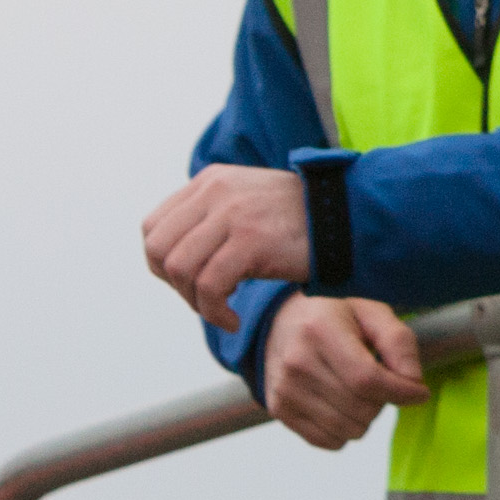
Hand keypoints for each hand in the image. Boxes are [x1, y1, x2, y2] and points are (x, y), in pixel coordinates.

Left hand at [141, 164, 312, 329]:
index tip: (190, 282)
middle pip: (158, 249)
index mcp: (210, 180)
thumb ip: (210, 217)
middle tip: (204, 300)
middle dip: (175, 286)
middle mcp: (216, 191)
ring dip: (195, 302)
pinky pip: (209, 286)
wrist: (346, 219)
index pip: (153, 227)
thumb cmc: (299, 222)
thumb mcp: (246, 203)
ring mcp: (232, 213)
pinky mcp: (250, 240)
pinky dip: (215, 313)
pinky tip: (232, 319)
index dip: (162, 263)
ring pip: (179, 269)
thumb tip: (170, 257)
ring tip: (221, 311)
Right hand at [262, 294, 429, 450]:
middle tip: (381, 382)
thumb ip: (399, 342)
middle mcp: (297, 362)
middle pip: (360, 408)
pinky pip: (329, 441)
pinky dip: (345, 431)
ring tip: (360, 392)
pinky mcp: (280, 411)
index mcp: (320, 330)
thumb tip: (413, 381)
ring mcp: (285, 390)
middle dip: (384, 401)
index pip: (367, 379)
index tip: (419, 392)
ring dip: (366, 418)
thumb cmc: (334, 317)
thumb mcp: (372, 313)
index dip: (400, 392)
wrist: (280, 324)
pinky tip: (343, 405)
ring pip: (347, 430)